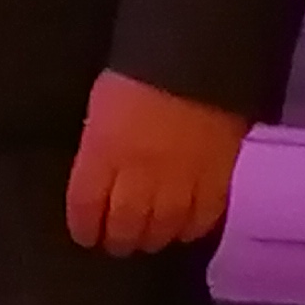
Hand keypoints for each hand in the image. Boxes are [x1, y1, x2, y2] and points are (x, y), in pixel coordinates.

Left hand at [66, 72, 248, 252]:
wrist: (198, 59)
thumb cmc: (136, 74)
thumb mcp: (100, 107)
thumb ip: (99, 147)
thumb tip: (96, 175)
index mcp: (102, 152)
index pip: (87, 206)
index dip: (85, 227)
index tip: (86, 235)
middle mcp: (139, 174)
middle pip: (126, 224)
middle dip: (119, 240)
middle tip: (118, 245)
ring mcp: (182, 179)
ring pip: (164, 227)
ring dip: (153, 239)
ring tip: (148, 241)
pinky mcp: (219, 178)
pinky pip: (204, 217)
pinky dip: (192, 229)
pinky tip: (185, 229)